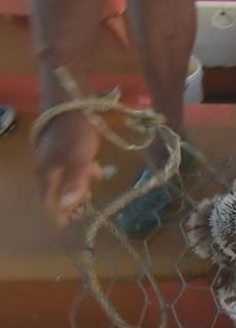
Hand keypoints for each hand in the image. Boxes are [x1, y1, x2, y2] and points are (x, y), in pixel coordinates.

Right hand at [35, 111, 101, 226]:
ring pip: (64, 180)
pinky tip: (97, 171)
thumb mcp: (78, 160)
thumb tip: (66, 207)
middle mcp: (47, 168)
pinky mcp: (65, 147)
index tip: (66, 225)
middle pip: (55, 192)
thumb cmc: (74, 134)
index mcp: (46, 174)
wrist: (71, 102)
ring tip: (91, 194)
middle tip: (83, 211)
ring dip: (76, 189)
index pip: (48, 201)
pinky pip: (73, 167)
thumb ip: (74, 183)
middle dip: (68, 203)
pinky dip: (84, 173)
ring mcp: (55, 157)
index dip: (57, 214)